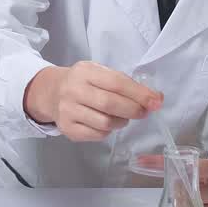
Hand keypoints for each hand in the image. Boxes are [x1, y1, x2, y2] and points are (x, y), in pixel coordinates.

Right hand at [23, 62, 162, 141]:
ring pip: (105, 123)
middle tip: (143, 112)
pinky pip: (97, 135)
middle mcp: (73, 90)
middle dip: (133, 110)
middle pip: (110, 104)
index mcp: (84, 71)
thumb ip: (124, 83)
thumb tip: (155, 98)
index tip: (156, 101)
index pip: (116, 83)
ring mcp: (68, 111)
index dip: (139, 93)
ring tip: (122, 117)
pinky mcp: (67, 129)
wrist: (50, 93)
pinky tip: (106, 123)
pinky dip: (108, 131)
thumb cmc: (82, 82)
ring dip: (121, 122)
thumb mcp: (99, 73)